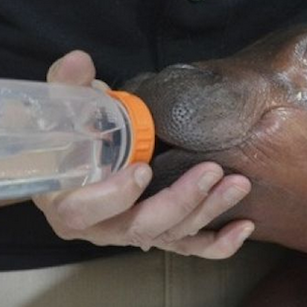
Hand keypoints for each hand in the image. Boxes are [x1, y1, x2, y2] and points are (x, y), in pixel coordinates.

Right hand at [33, 51, 254, 258]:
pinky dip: (217, 243)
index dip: (112, 196)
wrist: (82, 161)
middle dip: (179, 201)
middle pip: (139, 227)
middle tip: (211, 171)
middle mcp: (101, 226)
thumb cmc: (71, 138)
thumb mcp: (62, 109)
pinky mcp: (158, 234)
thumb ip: (67, 85)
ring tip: (238, 184)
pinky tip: (243, 228)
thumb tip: (80, 61)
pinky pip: (188, 246)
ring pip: (171, 234)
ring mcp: (132, 233)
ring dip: (207, 211)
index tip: (142, 169)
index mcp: (67, 202)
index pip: (81, 211)